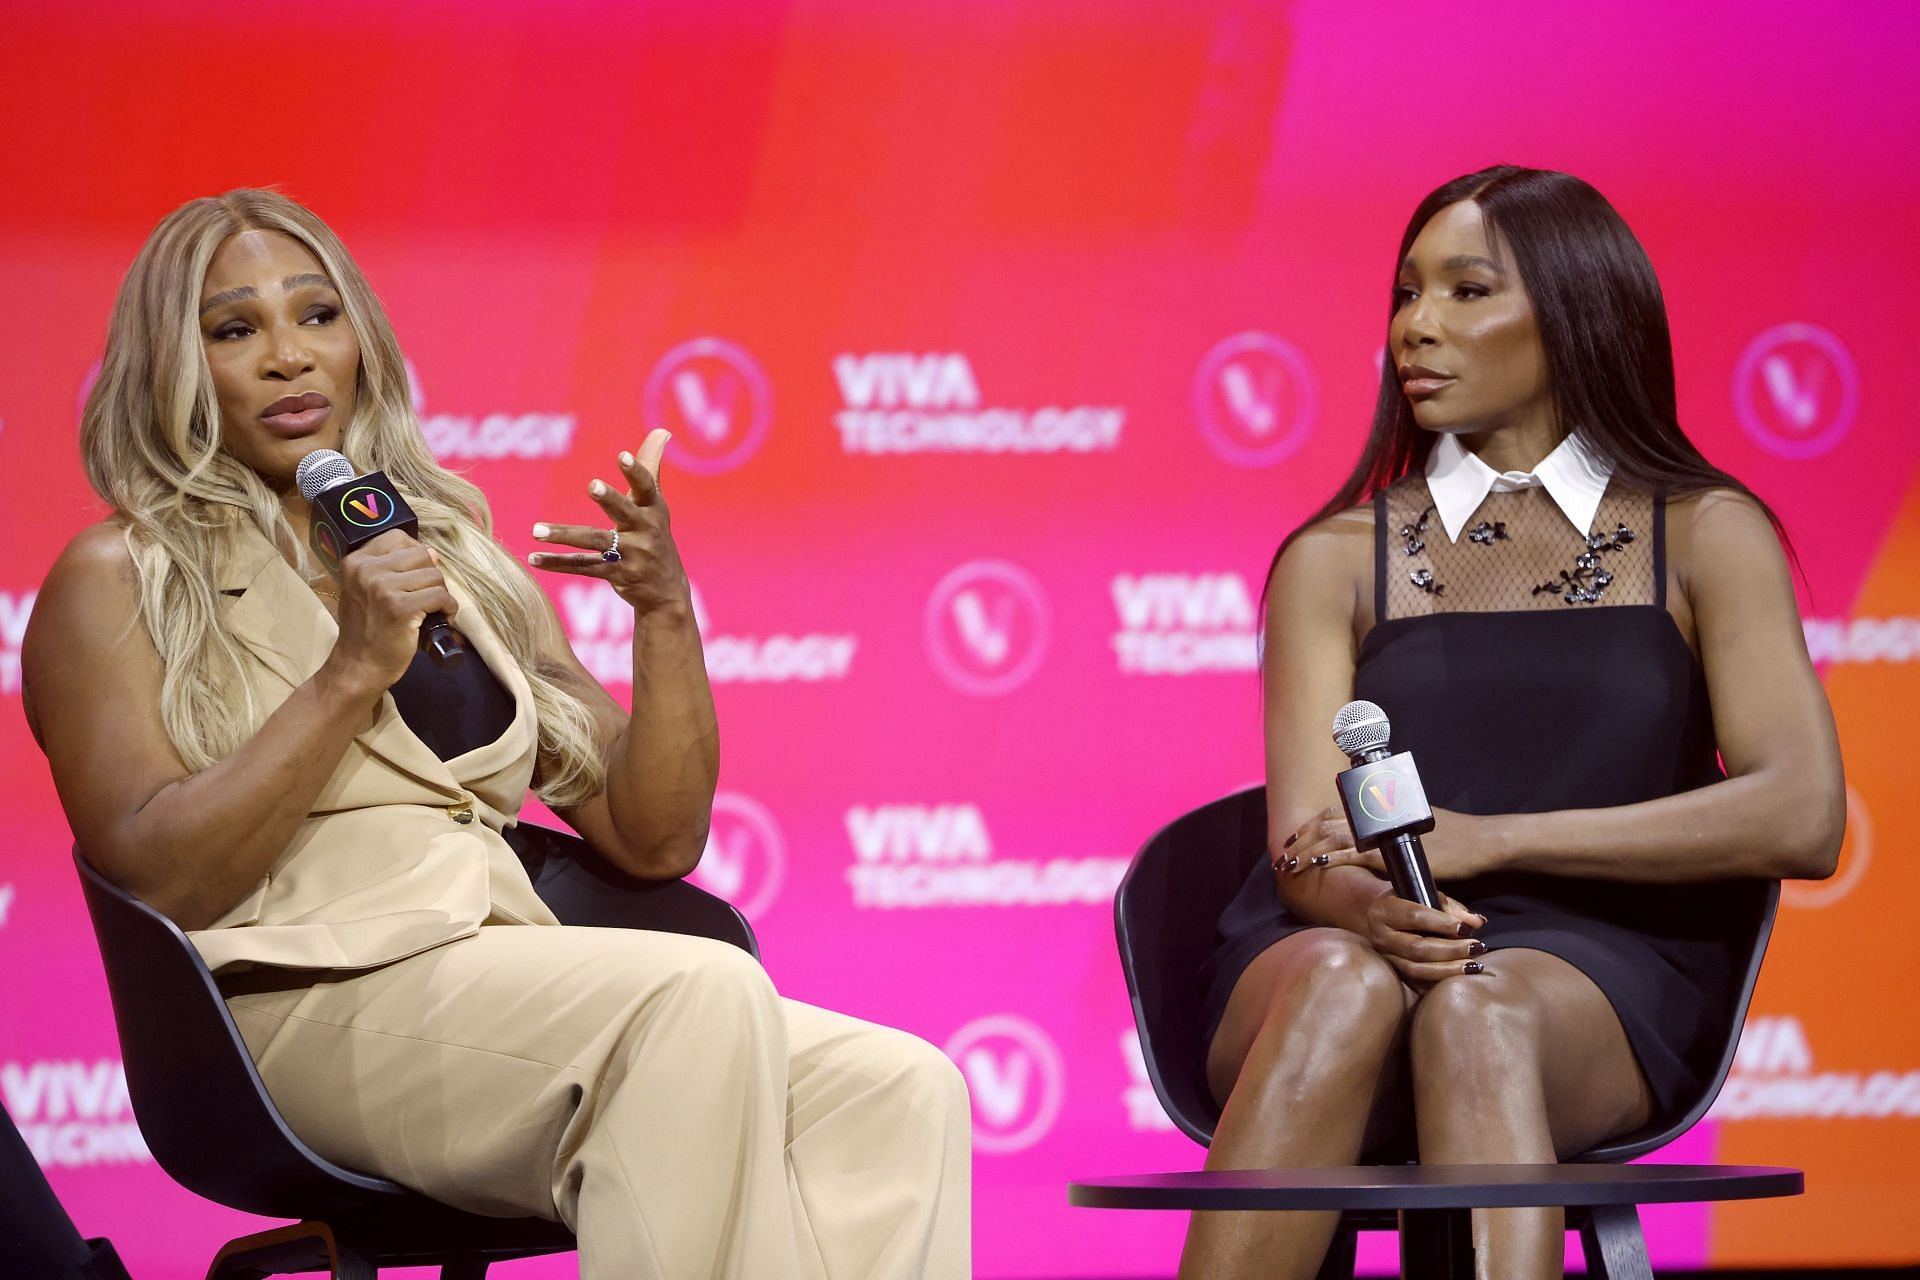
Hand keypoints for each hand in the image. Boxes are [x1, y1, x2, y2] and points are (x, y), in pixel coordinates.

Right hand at [321, 528, 457, 697]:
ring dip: (440, 593)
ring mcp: (382, 588)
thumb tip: (431, 552)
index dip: (415, 556)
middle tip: (427, 598)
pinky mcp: (400, 608)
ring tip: (432, 610)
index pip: (398, 538)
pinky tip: (441, 618)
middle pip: (421, 555)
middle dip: (430, 576)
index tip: (415, 577)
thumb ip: (392, 569)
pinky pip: (440, 596)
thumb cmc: (367, 629)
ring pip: (434, 575)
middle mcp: (366, 570)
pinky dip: (448, 608)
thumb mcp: (367, 590)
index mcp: (355, 561)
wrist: (358, 666)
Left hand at [527, 431, 691, 616]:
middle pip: (624, 512)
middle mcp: (645, 530)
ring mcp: (632, 555)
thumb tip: (662, 431)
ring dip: (565, 535)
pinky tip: (534, 559)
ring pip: (595, 542)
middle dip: (610, 499)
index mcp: (653, 509)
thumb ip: (652, 468)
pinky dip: (558, 563)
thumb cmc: (656, 536)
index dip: (636, 471)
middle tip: (592, 485)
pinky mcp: (618, 576)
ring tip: (536, 530)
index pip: (646, 486)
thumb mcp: (656, 505)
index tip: (622, 455)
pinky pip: (584, 567)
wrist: (667, 591)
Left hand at [1274, 805, 1501, 879]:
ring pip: (1335, 836)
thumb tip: (1376, 840)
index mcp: (1385, 806)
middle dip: (1303, 837)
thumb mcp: (1419, 828)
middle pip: (1330, 820)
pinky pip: (1355, 853)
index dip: (1313, 824)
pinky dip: (1331, 858)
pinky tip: (1315, 865)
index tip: (1296, 838)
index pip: (1338, 810)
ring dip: (1308, 849)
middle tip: (1284, 853)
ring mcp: (1387, 831)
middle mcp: (1382, 813)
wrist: (1483, 843)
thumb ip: (1395, 831)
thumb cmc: (1456, 839)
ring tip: (1290, 863)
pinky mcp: (1395, 851)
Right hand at [1364, 891, 1488, 985]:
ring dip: (1449, 970)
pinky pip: (1418, 984)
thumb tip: (1477, 922)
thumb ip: (1451, 909)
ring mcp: (1386, 958)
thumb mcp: (1427, 897)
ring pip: (1417, 970)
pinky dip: (1440, 982)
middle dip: (1451, 949)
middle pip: (1417, 948)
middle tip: (1477, 947)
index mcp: (1384, 911)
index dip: (1442, 923)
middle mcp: (1380, 937)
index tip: (1467, 928)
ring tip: (1474, 966)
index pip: (1414, 916)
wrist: (1386, 919)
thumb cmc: (1411, 903)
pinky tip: (1460, 977)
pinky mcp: (1395, 974)